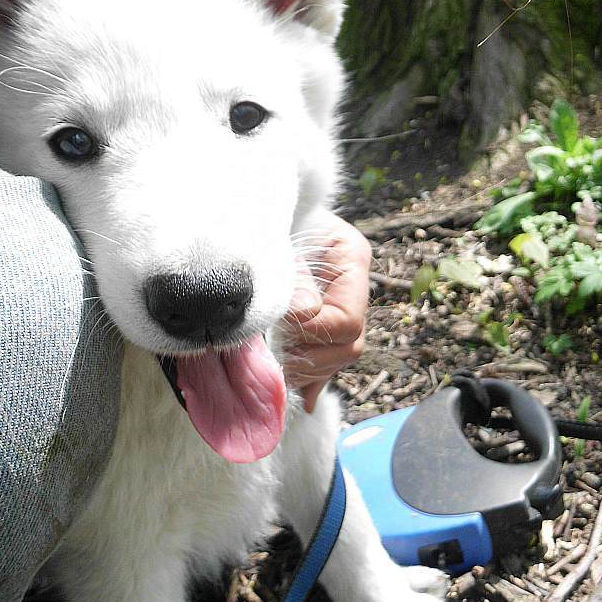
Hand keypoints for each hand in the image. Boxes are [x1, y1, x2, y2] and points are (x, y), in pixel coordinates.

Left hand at [283, 212, 370, 411]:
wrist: (249, 209)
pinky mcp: (322, 325)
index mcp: (351, 257)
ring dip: (305, 371)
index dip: (311, 333)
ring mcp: (340, 307)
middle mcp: (353, 286)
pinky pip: (324, 365)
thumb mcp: (280, 242)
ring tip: (271, 373)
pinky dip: (304, 380)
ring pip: (338, 359)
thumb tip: (304, 312)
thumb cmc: (264, 222)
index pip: (346, 319)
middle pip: (349, 345)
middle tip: (271, 361)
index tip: (277, 332)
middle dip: (309, 359)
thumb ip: (292, 277)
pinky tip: (286, 391)